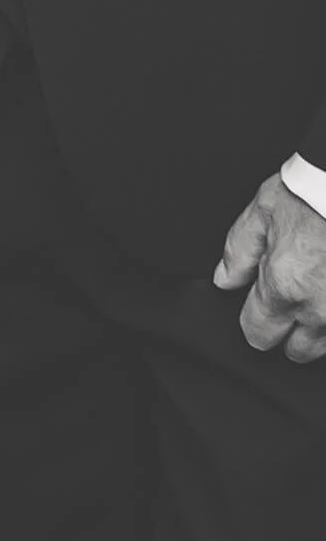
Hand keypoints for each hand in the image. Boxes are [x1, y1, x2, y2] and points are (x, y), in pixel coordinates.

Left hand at [215, 173, 325, 363]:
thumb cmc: (314, 190)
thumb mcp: (263, 211)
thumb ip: (239, 250)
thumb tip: (225, 279)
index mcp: (284, 288)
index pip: (258, 335)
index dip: (258, 322)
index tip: (264, 308)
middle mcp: (321, 309)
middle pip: (298, 351)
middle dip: (294, 331)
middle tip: (299, 298)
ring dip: (325, 327)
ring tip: (322, 290)